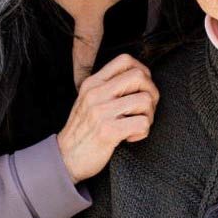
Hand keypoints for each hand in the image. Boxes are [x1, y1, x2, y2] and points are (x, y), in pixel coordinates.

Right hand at [58, 54, 157, 182]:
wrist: (65, 157)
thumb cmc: (82, 130)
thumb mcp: (88, 101)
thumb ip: (107, 87)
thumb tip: (139, 79)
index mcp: (92, 83)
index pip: (125, 60)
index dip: (143, 71)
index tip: (142, 88)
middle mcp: (96, 93)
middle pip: (140, 76)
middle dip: (151, 92)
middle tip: (145, 109)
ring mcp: (101, 111)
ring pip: (145, 100)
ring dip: (148, 115)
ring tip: (137, 125)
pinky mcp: (108, 131)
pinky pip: (142, 123)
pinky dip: (143, 132)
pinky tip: (131, 137)